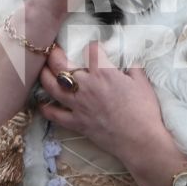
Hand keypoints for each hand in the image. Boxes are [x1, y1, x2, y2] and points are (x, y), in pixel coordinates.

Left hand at [37, 41, 176, 175]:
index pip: (91, 49)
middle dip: (54, 53)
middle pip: (60, 64)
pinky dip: (45, 108)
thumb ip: (133, 67)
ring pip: (51, 86)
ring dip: (44, 75)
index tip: (93, 47)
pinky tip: (42, 103)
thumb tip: (129, 60)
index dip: (92, 45)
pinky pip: (54, 114)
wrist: (140, 140)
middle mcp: (86, 86)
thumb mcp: (142, 83)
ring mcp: (78, 105)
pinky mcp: (76, 122)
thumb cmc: (144, 111)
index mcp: (104, 73)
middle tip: (54, 49)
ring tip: (43, 69)